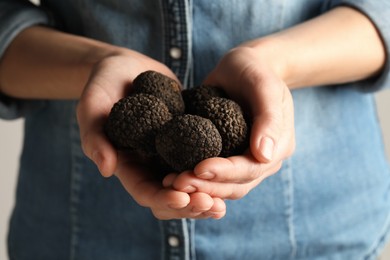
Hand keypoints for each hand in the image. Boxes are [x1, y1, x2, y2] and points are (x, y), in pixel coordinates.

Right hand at [77, 50, 225, 218]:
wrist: (126, 68)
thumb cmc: (102, 84)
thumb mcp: (92, 105)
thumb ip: (94, 135)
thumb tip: (106, 168)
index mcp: (128, 165)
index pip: (145, 192)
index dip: (163, 199)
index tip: (182, 198)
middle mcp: (151, 165)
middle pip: (172, 196)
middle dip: (191, 205)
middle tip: (212, 205)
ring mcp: (171, 154)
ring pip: (191, 184)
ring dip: (208, 195)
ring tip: (225, 201)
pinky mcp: (188, 139)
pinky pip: (204, 159)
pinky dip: (216, 170)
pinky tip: (234, 171)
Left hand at [164, 46, 294, 199]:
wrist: (243, 67)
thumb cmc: (255, 71)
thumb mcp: (265, 86)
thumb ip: (269, 118)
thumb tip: (265, 155)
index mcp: (277, 147)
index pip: (252, 169)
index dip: (226, 172)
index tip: (199, 169)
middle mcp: (261, 160)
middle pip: (236, 185)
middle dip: (208, 187)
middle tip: (178, 183)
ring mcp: (242, 161)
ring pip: (222, 186)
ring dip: (198, 188)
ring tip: (172, 183)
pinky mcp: (224, 157)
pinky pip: (210, 176)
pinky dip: (194, 179)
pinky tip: (172, 176)